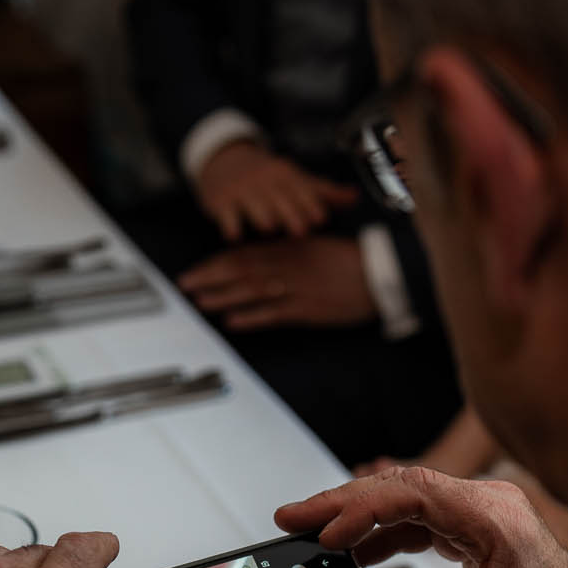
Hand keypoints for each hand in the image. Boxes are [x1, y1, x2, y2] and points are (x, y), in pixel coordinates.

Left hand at [178, 236, 374, 330]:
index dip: (217, 261)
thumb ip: (288, 250)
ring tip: (199, 302)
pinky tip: (232, 321)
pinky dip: (251, 317)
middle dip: (209, 277)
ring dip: (222, 296)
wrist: (382, 272)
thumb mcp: (316, 246)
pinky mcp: (307, 309)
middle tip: (185, 284)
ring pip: (250, 290)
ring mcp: (296, 287)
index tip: (197, 268)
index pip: (245, 253)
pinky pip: (273, 313)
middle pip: (240, 269)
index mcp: (289, 247)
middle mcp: (287, 264)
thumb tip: (262, 255)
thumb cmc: (351, 260)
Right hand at [194, 141, 355, 239]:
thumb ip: (325, 192)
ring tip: (269, 229)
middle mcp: (265, 182)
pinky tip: (236, 237)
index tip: (321, 219)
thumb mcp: (296, 179)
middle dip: (291, 214)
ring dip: (262, 217)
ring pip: (254, 206)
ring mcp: (242, 191)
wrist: (224, 160)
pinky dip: (232, 226)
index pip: (301, 191)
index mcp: (287, 176)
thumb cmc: (268, 177)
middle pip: (280, 200)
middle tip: (301, 231)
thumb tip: (356, 197)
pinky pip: (227, 216)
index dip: (311, 205)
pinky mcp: (221, 201)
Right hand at [274, 467, 567, 567]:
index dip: (360, 511)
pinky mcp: (483, 530)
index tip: (325, 536)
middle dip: (342, 505)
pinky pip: (422, 517)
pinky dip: (384, 531)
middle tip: (293, 521)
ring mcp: (487, 515)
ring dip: (359, 516)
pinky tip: (356, 554)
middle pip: (401, 487)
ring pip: (408, 498)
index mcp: (495, 523)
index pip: (412, 495)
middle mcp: (491, 507)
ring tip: (314, 537)